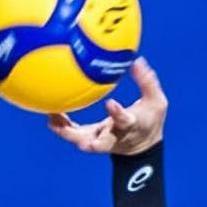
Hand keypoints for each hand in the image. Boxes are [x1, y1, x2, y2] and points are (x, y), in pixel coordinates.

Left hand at [46, 58, 166, 153]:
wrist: (142, 146)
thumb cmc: (150, 120)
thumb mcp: (157, 102)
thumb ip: (147, 82)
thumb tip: (137, 59)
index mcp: (131, 126)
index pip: (125, 121)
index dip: (117, 113)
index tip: (110, 103)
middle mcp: (115, 136)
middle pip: (103, 143)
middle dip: (92, 143)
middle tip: (82, 140)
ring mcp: (101, 140)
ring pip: (82, 139)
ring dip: (66, 131)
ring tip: (51, 117)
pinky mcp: (90, 139)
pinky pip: (72, 133)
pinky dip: (60, 126)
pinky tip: (50, 112)